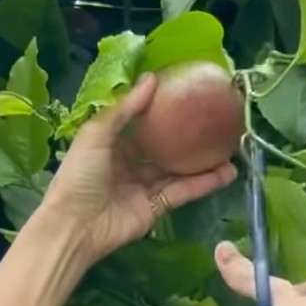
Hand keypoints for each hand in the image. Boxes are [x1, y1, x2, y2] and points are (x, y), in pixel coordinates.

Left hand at [42, 74, 237, 265]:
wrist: (75, 226)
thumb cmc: (80, 175)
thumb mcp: (97, 134)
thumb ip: (125, 108)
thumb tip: (152, 79)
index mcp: (111, 144)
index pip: (138, 123)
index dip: (159, 109)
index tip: (184, 94)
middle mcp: (129, 164)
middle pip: (163, 147)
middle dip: (187, 137)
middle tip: (214, 122)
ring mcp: (143, 187)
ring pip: (178, 171)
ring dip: (203, 162)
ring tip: (230, 148)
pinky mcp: (156, 208)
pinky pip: (182, 192)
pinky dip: (203, 183)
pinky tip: (225, 173)